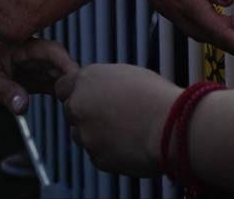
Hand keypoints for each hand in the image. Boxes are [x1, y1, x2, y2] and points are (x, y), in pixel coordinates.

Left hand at [0, 29, 77, 114]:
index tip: (76, 81)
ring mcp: (36, 65)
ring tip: (76, 107)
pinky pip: (54, 83)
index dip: (66, 64)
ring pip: (60, 74)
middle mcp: (34, 53)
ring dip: (68, 88)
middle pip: (61, 63)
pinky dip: (62, 93)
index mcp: (23, 46)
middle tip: (79, 101)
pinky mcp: (35, 77)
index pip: (52, 51)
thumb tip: (24, 107)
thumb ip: (3, 91)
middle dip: (72, 80)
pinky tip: (67, 106)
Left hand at [56, 64, 178, 176]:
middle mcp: (79, 106)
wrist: (171, 128)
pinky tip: (129, 143)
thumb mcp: (127, 74)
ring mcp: (86, 135)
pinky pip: (97, 153)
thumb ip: (104, 81)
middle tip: (111, 114)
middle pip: (71, 111)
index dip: (75, 92)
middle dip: (85, 113)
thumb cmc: (156, 97)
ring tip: (125, 129)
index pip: (62, 87)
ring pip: (82, 135)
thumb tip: (98, 89)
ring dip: (95, 133)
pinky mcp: (97, 158)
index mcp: (86, 80)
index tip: (87, 97)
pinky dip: (109, 150)